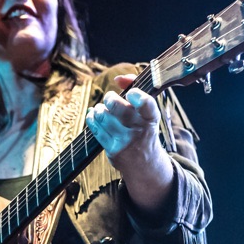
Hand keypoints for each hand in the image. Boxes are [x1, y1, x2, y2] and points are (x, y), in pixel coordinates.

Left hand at [85, 74, 173, 212]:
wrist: (145, 164)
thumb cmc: (144, 129)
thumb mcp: (147, 112)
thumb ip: (135, 88)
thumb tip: (118, 78)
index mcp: (151, 118)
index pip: (146, 105)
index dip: (137, 96)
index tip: (131, 93)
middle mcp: (140, 130)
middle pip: (118, 108)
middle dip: (110, 98)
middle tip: (109, 99)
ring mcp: (126, 141)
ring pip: (104, 116)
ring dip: (99, 109)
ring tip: (101, 109)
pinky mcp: (113, 150)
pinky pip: (96, 130)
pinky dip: (92, 119)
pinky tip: (94, 115)